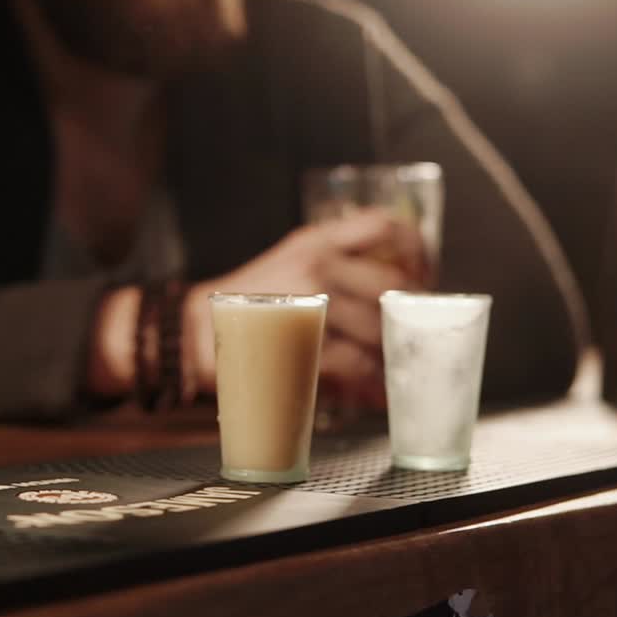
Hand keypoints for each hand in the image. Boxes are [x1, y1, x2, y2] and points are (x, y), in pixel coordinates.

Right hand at [183, 209, 428, 402]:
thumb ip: (330, 269)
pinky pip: (355, 359)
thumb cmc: (245, 304)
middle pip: (390, 285)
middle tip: (410, 335)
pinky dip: (369, 381)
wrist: (193, 327)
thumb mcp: (286, 265)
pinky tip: (372, 391)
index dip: (416, 248)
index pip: (384, 225)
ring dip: (388, 354)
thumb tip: (386, 299)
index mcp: (315, 240)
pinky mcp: (302, 334)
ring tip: (389, 371)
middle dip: (407, 315)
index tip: (423, 274)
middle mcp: (317, 261)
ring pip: (375, 326)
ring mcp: (311, 295)